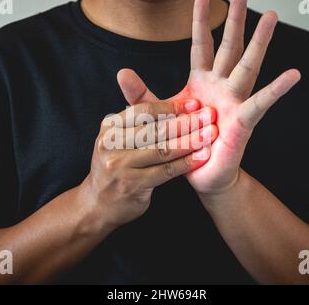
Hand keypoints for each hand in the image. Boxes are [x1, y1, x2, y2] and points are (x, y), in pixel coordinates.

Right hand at [82, 100, 217, 227]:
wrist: (98, 204)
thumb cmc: (117, 167)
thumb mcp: (118, 140)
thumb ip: (138, 123)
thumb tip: (174, 104)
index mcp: (109, 127)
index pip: (143, 111)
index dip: (171, 106)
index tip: (195, 103)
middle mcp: (111, 144)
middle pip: (155, 129)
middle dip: (186, 121)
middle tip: (209, 115)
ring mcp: (120, 166)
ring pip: (162, 150)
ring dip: (190, 141)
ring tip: (210, 134)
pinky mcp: (132, 185)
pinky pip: (165, 171)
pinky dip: (186, 163)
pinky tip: (202, 157)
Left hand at [116, 0, 299, 199]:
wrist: (197, 172)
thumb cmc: (181, 143)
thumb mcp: (157, 115)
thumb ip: (141, 94)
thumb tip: (121, 72)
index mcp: (201, 82)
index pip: (202, 44)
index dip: (201, 20)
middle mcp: (221, 86)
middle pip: (231, 46)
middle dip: (237, 19)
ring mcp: (234, 101)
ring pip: (249, 65)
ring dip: (260, 42)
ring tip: (271, 17)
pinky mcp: (243, 121)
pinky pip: (261, 102)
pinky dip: (276, 89)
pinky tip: (293, 74)